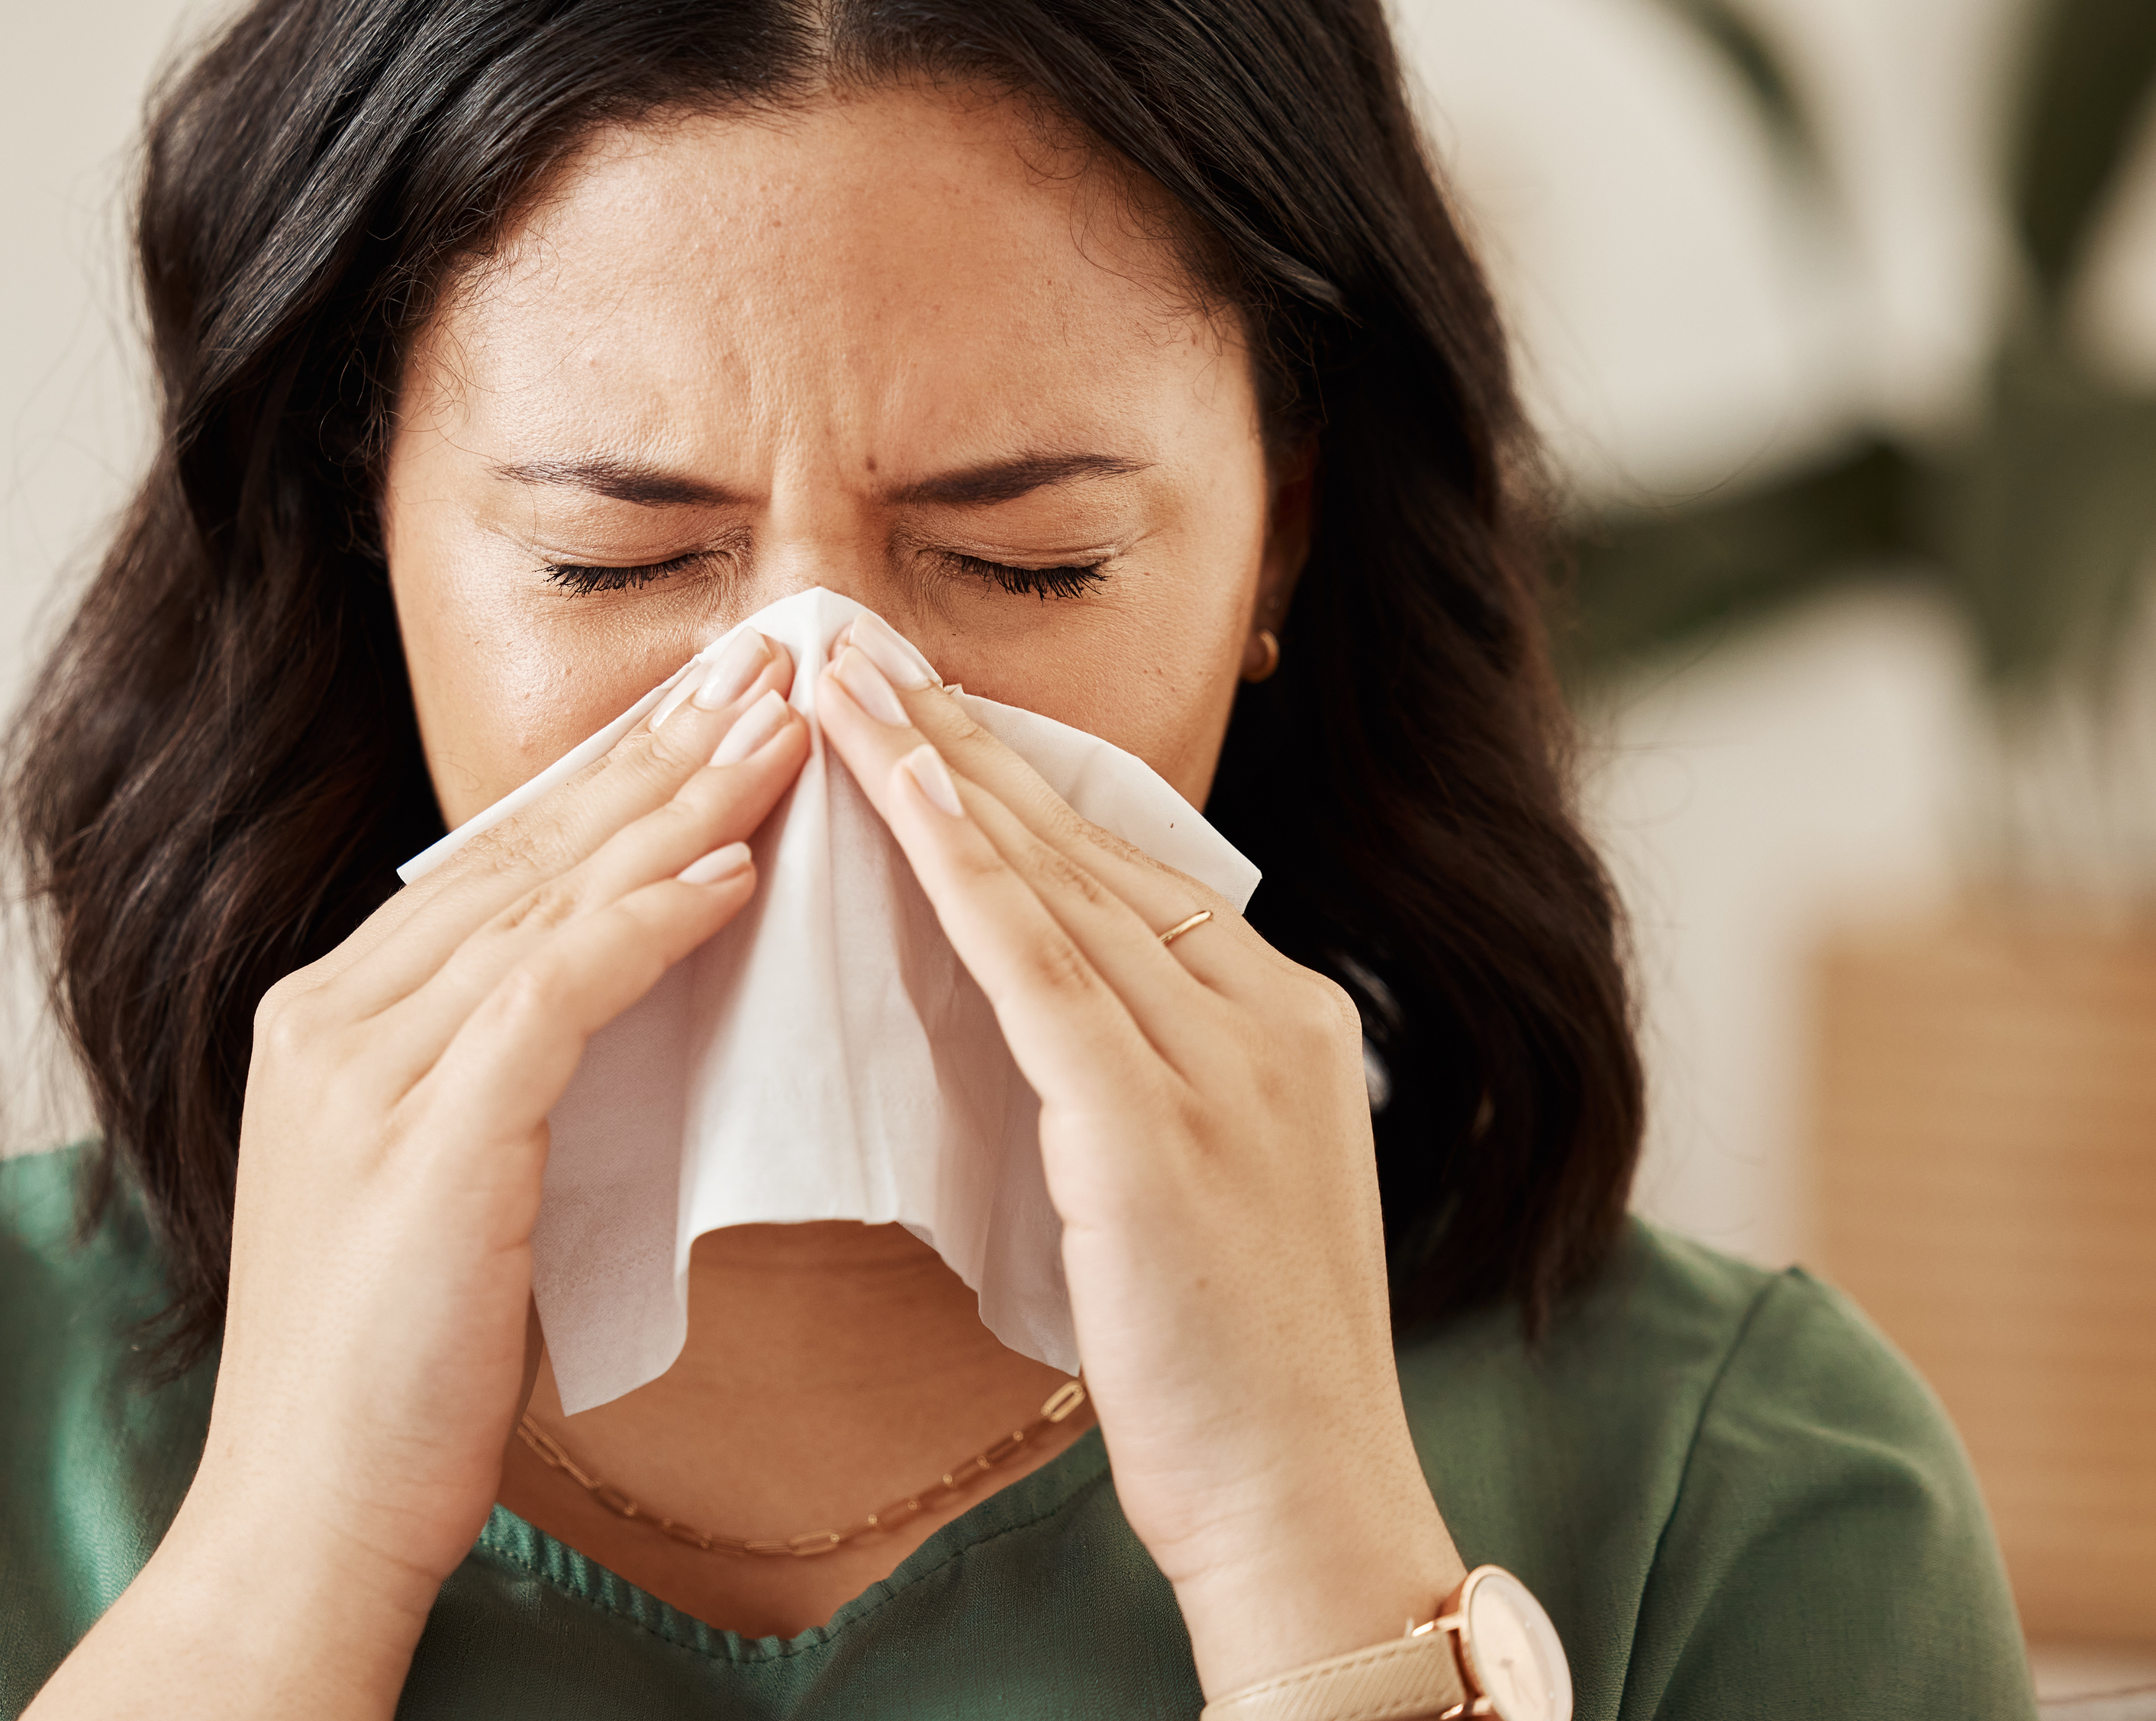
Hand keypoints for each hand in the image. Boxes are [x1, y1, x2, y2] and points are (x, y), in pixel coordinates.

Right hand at [28, 633, 810, 1718]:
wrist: (305, 1518)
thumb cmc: (388, 1375)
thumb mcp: (434, 1187)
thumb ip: (488, 1073)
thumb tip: (598, 991)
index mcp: (326, 1019)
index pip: (494, 863)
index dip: (613, 778)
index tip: (714, 709)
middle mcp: (330, 1017)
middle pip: (523, 850)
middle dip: (658, 749)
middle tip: (771, 662)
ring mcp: (364, 1070)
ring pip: (547, 897)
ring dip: (682, 804)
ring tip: (787, 728)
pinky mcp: (424, 1135)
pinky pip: (557, 990)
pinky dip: (650, 921)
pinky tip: (734, 871)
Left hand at [812, 623, 1463, 1698]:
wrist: (1309, 1508)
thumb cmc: (1244, 1373)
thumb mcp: (1215, 1188)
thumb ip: (1151, 1082)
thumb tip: (1046, 1017)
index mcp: (1290, 1022)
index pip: (1129, 870)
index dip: (1017, 784)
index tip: (925, 710)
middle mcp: (1268, 1017)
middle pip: (1087, 846)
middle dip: (967, 739)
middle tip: (862, 647)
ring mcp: (1223, 1066)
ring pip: (1055, 881)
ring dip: (940, 770)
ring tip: (846, 684)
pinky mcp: (1155, 1129)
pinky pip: (1040, 966)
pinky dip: (965, 869)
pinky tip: (900, 793)